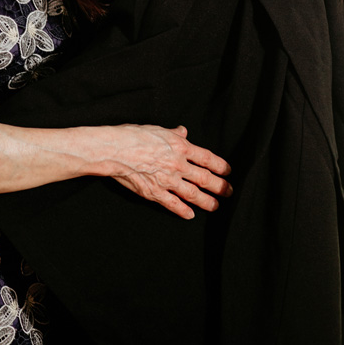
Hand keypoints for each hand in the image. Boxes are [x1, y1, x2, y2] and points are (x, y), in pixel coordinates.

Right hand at [110, 125, 232, 219]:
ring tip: (215, 206)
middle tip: (229, 191)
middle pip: (205, 178)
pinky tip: (190, 215)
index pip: (207, 158)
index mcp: (180, 147)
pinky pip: (173, 204)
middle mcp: (177, 164)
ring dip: (207, 201)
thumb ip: (173, 134)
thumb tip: (183, 131)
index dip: (220, 166)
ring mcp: (167, 180)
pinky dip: (183, 210)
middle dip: (220, 186)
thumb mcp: (157, 129)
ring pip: (193, 194)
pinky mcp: (155, 192)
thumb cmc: (133, 136)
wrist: (115, 149)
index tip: (228, 171)